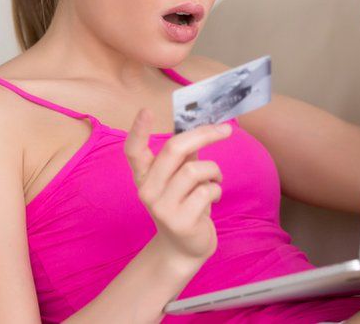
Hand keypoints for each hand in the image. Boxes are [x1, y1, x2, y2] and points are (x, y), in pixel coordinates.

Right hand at [123, 108, 229, 264]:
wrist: (183, 249)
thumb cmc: (185, 205)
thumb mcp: (181, 178)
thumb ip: (186, 154)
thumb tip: (202, 124)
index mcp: (144, 176)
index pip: (133, 151)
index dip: (138, 130)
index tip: (146, 110)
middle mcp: (147, 190)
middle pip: (173, 149)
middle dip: (203, 134)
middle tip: (226, 130)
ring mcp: (162, 207)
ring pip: (195, 170)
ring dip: (214, 171)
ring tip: (215, 181)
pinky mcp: (180, 221)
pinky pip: (207, 191)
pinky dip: (216, 190)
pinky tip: (213, 199)